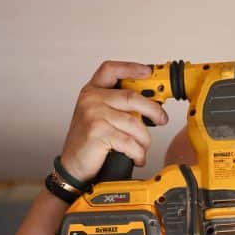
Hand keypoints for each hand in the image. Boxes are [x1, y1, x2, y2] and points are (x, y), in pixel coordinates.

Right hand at [59, 61, 169, 181]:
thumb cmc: (89, 142)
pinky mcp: (97, 132)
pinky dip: (138, 152)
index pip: (111, 70)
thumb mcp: (100, 116)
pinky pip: (129, 141)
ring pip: (134, 123)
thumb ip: (118, 105)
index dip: (131, 68)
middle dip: (153, 109)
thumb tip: (152, 103)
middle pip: (132, 97)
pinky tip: (137, 157)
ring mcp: (93, 114)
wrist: (73, 166)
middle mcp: (91, 99)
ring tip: (143, 147)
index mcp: (92, 91)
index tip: (149, 72)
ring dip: (144, 139)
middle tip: (162, 119)